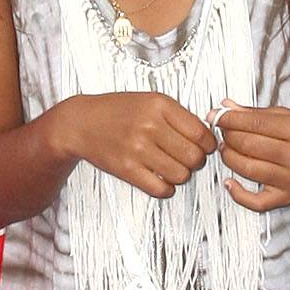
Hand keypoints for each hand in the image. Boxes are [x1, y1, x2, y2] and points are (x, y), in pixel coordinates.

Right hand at [50, 93, 216, 198]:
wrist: (80, 123)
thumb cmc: (117, 111)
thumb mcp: (149, 100)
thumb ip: (178, 115)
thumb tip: (207, 136)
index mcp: (159, 104)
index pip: (201, 133)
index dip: (208, 144)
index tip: (204, 147)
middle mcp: (150, 125)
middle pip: (194, 156)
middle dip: (197, 161)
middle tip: (189, 159)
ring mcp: (137, 149)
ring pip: (181, 175)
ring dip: (181, 175)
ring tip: (172, 168)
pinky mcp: (127, 169)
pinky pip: (161, 189)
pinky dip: (166, 189)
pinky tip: (161, 179)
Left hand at [215, 103, 289, 211]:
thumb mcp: (289, 117)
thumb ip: (256, 113)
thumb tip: (226, 106)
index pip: (255, 123)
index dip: (229, 119)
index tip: (215, 115)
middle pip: (248, 145)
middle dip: (228, 136)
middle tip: (222, 131)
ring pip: (247, 169)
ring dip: (229, 157)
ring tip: (226, 148)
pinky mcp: (287, 198)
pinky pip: (256, 201)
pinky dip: (237, 193)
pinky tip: (229, 182)